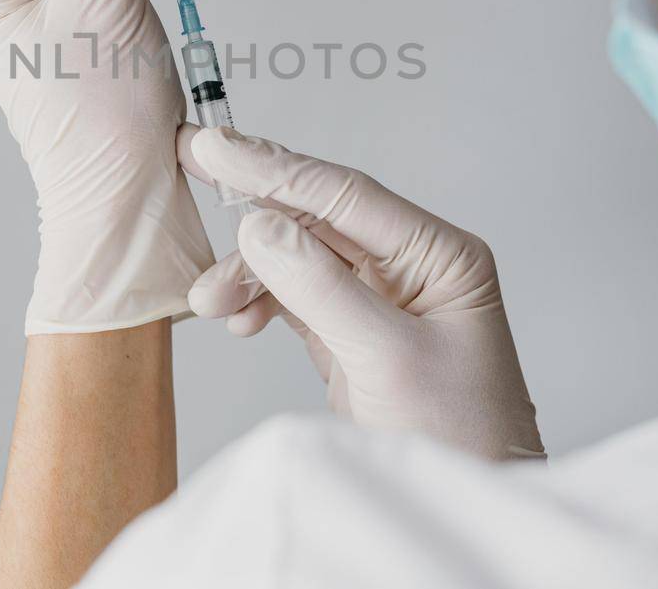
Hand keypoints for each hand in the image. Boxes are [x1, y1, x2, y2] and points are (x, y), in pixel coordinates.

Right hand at [179, 126, 543, 458]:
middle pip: (317, 219)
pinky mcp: (353, 334)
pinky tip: (238, 317)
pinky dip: (261, 300)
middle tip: (192, 164)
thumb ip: (323, 288)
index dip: (275, 167)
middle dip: (253, 211)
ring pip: (298, 257)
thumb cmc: (460, 443)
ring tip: (209, 301)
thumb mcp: (388, 359)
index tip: (216, 145)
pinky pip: (295, 296)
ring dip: (250, 270)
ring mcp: (381, 300)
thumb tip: (262, 226)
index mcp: (441, 256)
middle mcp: (412, 268)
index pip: (346, 196)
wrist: (466, 511)